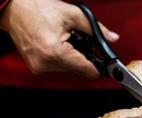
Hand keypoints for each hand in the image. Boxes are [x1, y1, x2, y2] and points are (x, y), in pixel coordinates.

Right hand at [0, 0, 118, 78]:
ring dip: (73, 58)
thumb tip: (112, 38)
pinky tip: (60, 45)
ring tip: (67, 41)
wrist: (14, 9)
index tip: (107, 69)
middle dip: (84, 58)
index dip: (98, 69)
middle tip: (82, 43)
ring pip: (69, 69)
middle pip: (78, 70)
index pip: (85, 69)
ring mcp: (39, 67)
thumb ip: (95, 29)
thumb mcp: (73, 14)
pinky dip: (63, 58)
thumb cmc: (38, 8)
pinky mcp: (36, 67)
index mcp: (55, 52)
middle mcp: (46, 63)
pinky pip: (58, 67)